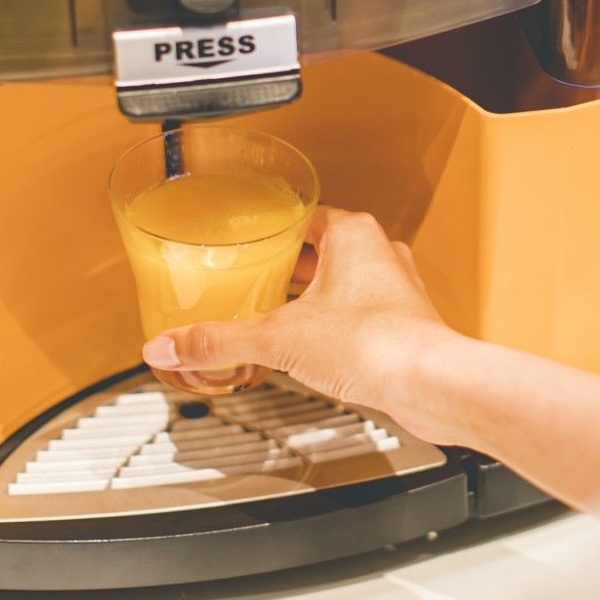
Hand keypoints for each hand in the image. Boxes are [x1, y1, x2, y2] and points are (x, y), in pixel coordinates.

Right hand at [142, 207, 467, 441]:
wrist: (428, 383)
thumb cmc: (377, 343)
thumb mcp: (277, 338)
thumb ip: (218, 341)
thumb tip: (171, 345)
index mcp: (350, 233)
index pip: (301, 215)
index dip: (270, 229)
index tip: (246, 239)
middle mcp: (379, 252)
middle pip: (320, 250)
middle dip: (286, 267)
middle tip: (253, 278)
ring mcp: (396, 288)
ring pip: (344, 282)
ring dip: (312, 297)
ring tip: (277, 313)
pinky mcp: (404, 322)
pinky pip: (361, 313)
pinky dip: (335, 324)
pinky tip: (314, 347)